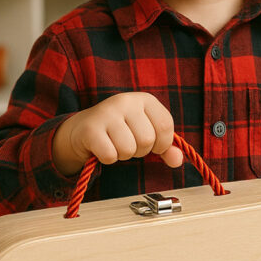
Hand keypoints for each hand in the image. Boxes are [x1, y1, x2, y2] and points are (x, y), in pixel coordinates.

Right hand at [53, 92, 182, 174]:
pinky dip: (107, 159)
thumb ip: (165, 148)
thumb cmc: (120, 131)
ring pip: (129, 149)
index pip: (165, 126)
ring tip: (115, 144)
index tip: (153, 145)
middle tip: (128, 143)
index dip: (162, 143)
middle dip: (140, 150)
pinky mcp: (91, 129)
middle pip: (147, 139)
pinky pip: (110, 155)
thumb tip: (177, 161)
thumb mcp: (146, 133)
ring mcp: (107, 113)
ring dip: (123, 155)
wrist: (82, 129)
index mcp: (144, 99)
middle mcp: (126, 101)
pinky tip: (102, 148)